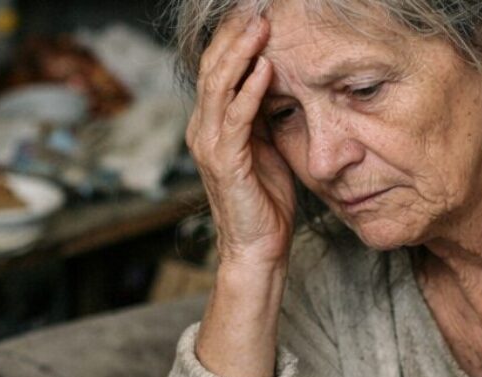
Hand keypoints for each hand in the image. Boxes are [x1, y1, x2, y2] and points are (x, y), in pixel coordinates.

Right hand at [187, 12, 295, 269]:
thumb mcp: (267, 146)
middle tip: (257, 7)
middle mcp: (203, 131)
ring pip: (220, 87)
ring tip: (261, 26)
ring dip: (242, 54)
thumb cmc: (265, 200)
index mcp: (210, 125)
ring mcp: (210, 146)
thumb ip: (264, 114)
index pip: (217, 69)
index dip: (233, 38)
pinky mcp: (225, 163)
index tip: (255, 11)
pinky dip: (250, 91)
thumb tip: (278, 77)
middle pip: (213, 69)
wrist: (258, 248)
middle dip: (235, 36)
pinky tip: (266, 69)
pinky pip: (236, 118)